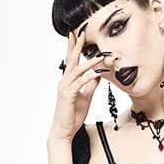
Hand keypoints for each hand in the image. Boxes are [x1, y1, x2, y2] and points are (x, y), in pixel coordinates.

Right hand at [48, 29, 108, 143]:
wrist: (64, 130)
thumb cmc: (72, 115)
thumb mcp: (85, 97)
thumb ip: (90, 85)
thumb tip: (98, 74)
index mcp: (68, 81)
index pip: (71, 61)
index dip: (74, 48)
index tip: (77, 35)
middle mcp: (64, 82)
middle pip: (71, 60)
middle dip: (76, 46)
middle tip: (81, 33)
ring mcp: (65, 88)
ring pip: (77, 71)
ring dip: (89, 62)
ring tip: (99, 56)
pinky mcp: (68, 96)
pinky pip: (80, 83)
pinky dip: (88, 77)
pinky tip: (96, 73)